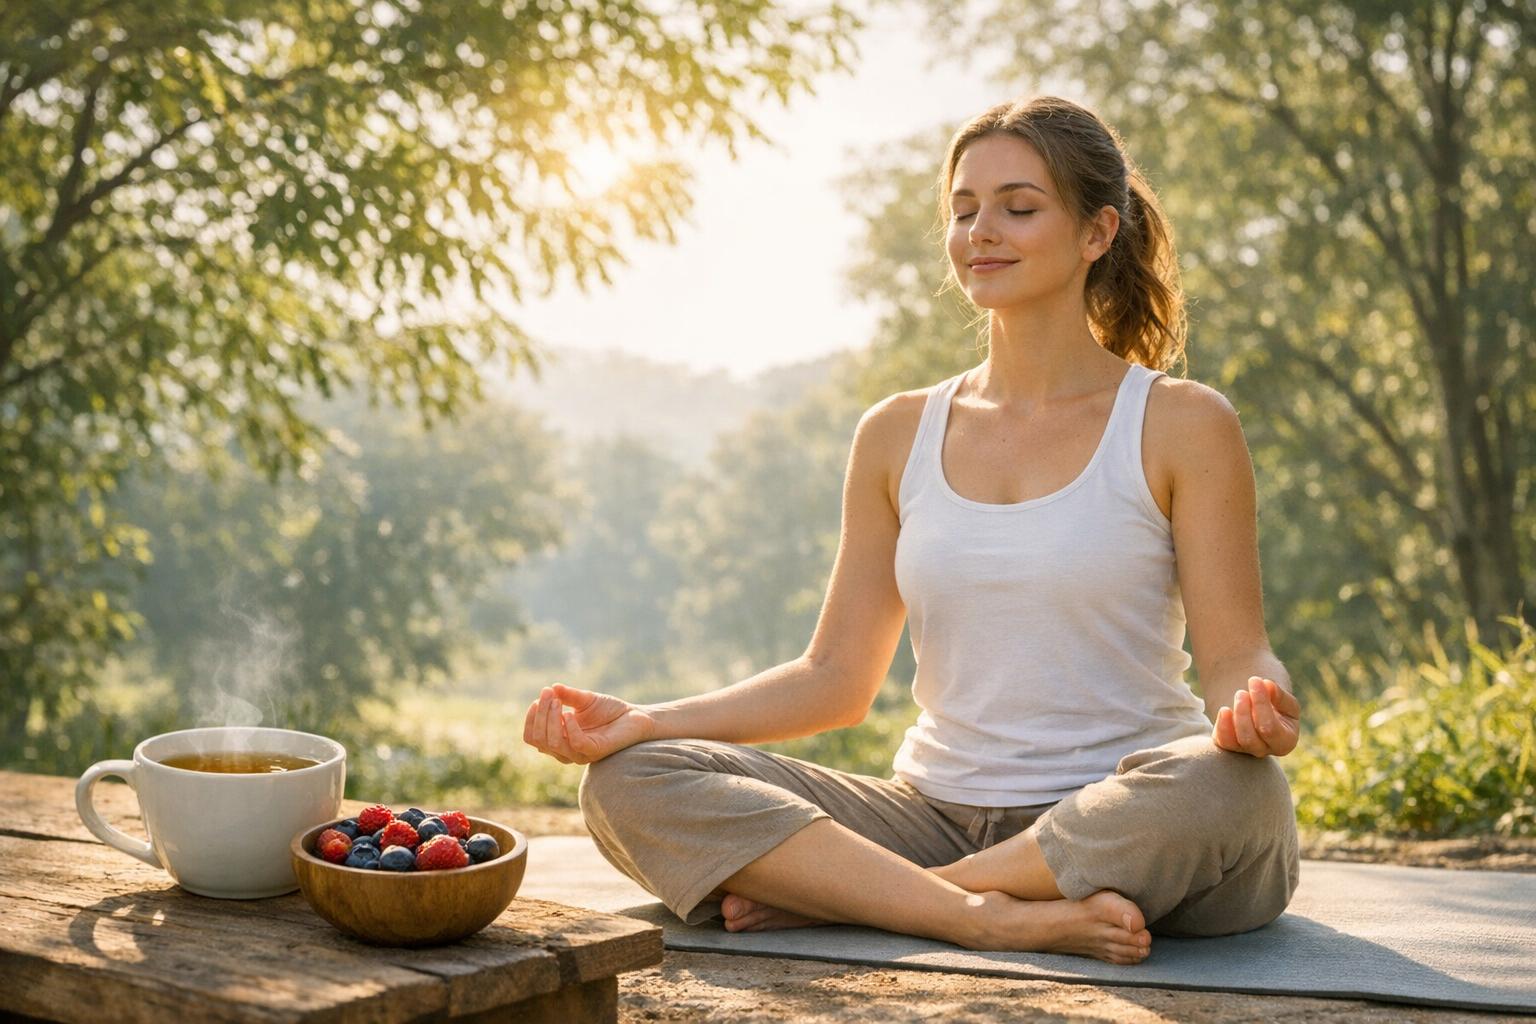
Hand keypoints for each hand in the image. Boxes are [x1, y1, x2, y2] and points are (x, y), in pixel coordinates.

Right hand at [521, 683, 657, 764]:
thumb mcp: (584, 699)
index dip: (531, 718)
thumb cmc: (609, 710)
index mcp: (560, 739)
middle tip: (549, 694)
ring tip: (558, 701)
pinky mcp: (595, 752)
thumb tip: (550, 688)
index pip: (533, 737)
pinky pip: (576, 744)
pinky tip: (570, 713)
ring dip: (551, 719)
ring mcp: (580, 753)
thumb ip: (567, 695)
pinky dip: (570, 728)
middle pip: (539, 740)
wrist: (636, 717)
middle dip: (540, 715)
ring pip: (553, 744)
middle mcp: (566, 750)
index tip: (539, 697)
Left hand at [1212, 677, 1299, 757]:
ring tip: (1238, 694)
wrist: (1258, 706)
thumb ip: (1278, 693)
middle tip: (1241, 692)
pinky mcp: (1230, 745)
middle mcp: (1266, 749)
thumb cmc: (1274, 702)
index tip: (1255, 680)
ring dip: (1235, 716)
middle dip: (1243, 713)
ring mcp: (1247, 750)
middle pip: (1250, 738)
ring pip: (1236, 741)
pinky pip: (1223, 742)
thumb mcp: (1282, 698)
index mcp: (1286, 740)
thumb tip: (1267, 685)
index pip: (1270, 729)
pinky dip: (1222, 726)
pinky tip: (1224, 710)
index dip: (1261, 705)